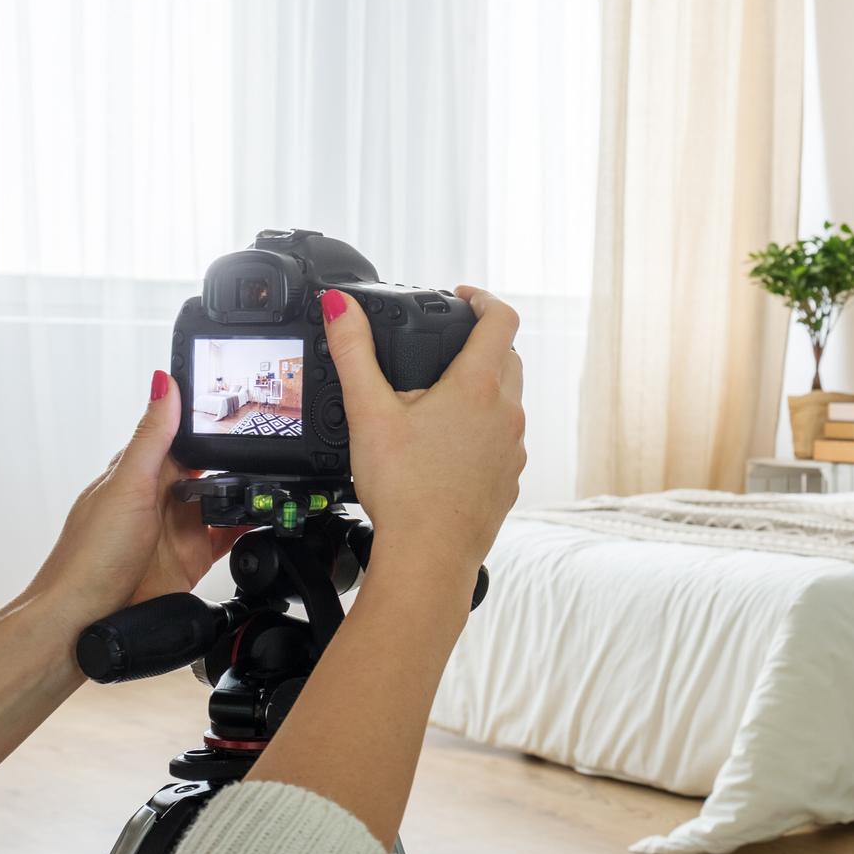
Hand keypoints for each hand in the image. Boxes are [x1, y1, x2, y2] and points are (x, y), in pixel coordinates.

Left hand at [22, 372, 250, 631]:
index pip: (181, 433)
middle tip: (274, 447)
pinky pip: (232, 536)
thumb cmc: (89, 557)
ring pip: (224, 500)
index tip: (242, 399)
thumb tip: (164, 382)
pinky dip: (251, 529)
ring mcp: (178, 529)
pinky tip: (266, 522)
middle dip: (240, 458)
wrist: (84, 620)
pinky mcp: (194, 559)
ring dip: (247, 494)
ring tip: (275, 484)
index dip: (209, 418)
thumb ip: (154, 438)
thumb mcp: (126, 486)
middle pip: (211, 467)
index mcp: (140, 471)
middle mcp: (161, 496)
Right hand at [323, 286, 525, 588]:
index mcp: (480, 386)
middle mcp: (508, 412)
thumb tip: (339, 306)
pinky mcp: (510, 477)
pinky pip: (503, 438)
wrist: (429, 556)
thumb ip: (353, 352)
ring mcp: (514, 447)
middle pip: (507, 357)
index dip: (482, 298)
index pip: (501, 318)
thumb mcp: (368, 411)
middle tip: (444, 346)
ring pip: (508, 399)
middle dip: (479, 343)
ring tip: (439, 397)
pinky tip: (448, 445)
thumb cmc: (403, 489)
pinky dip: (483, 428)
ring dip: (483, 387)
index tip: (460, 297)